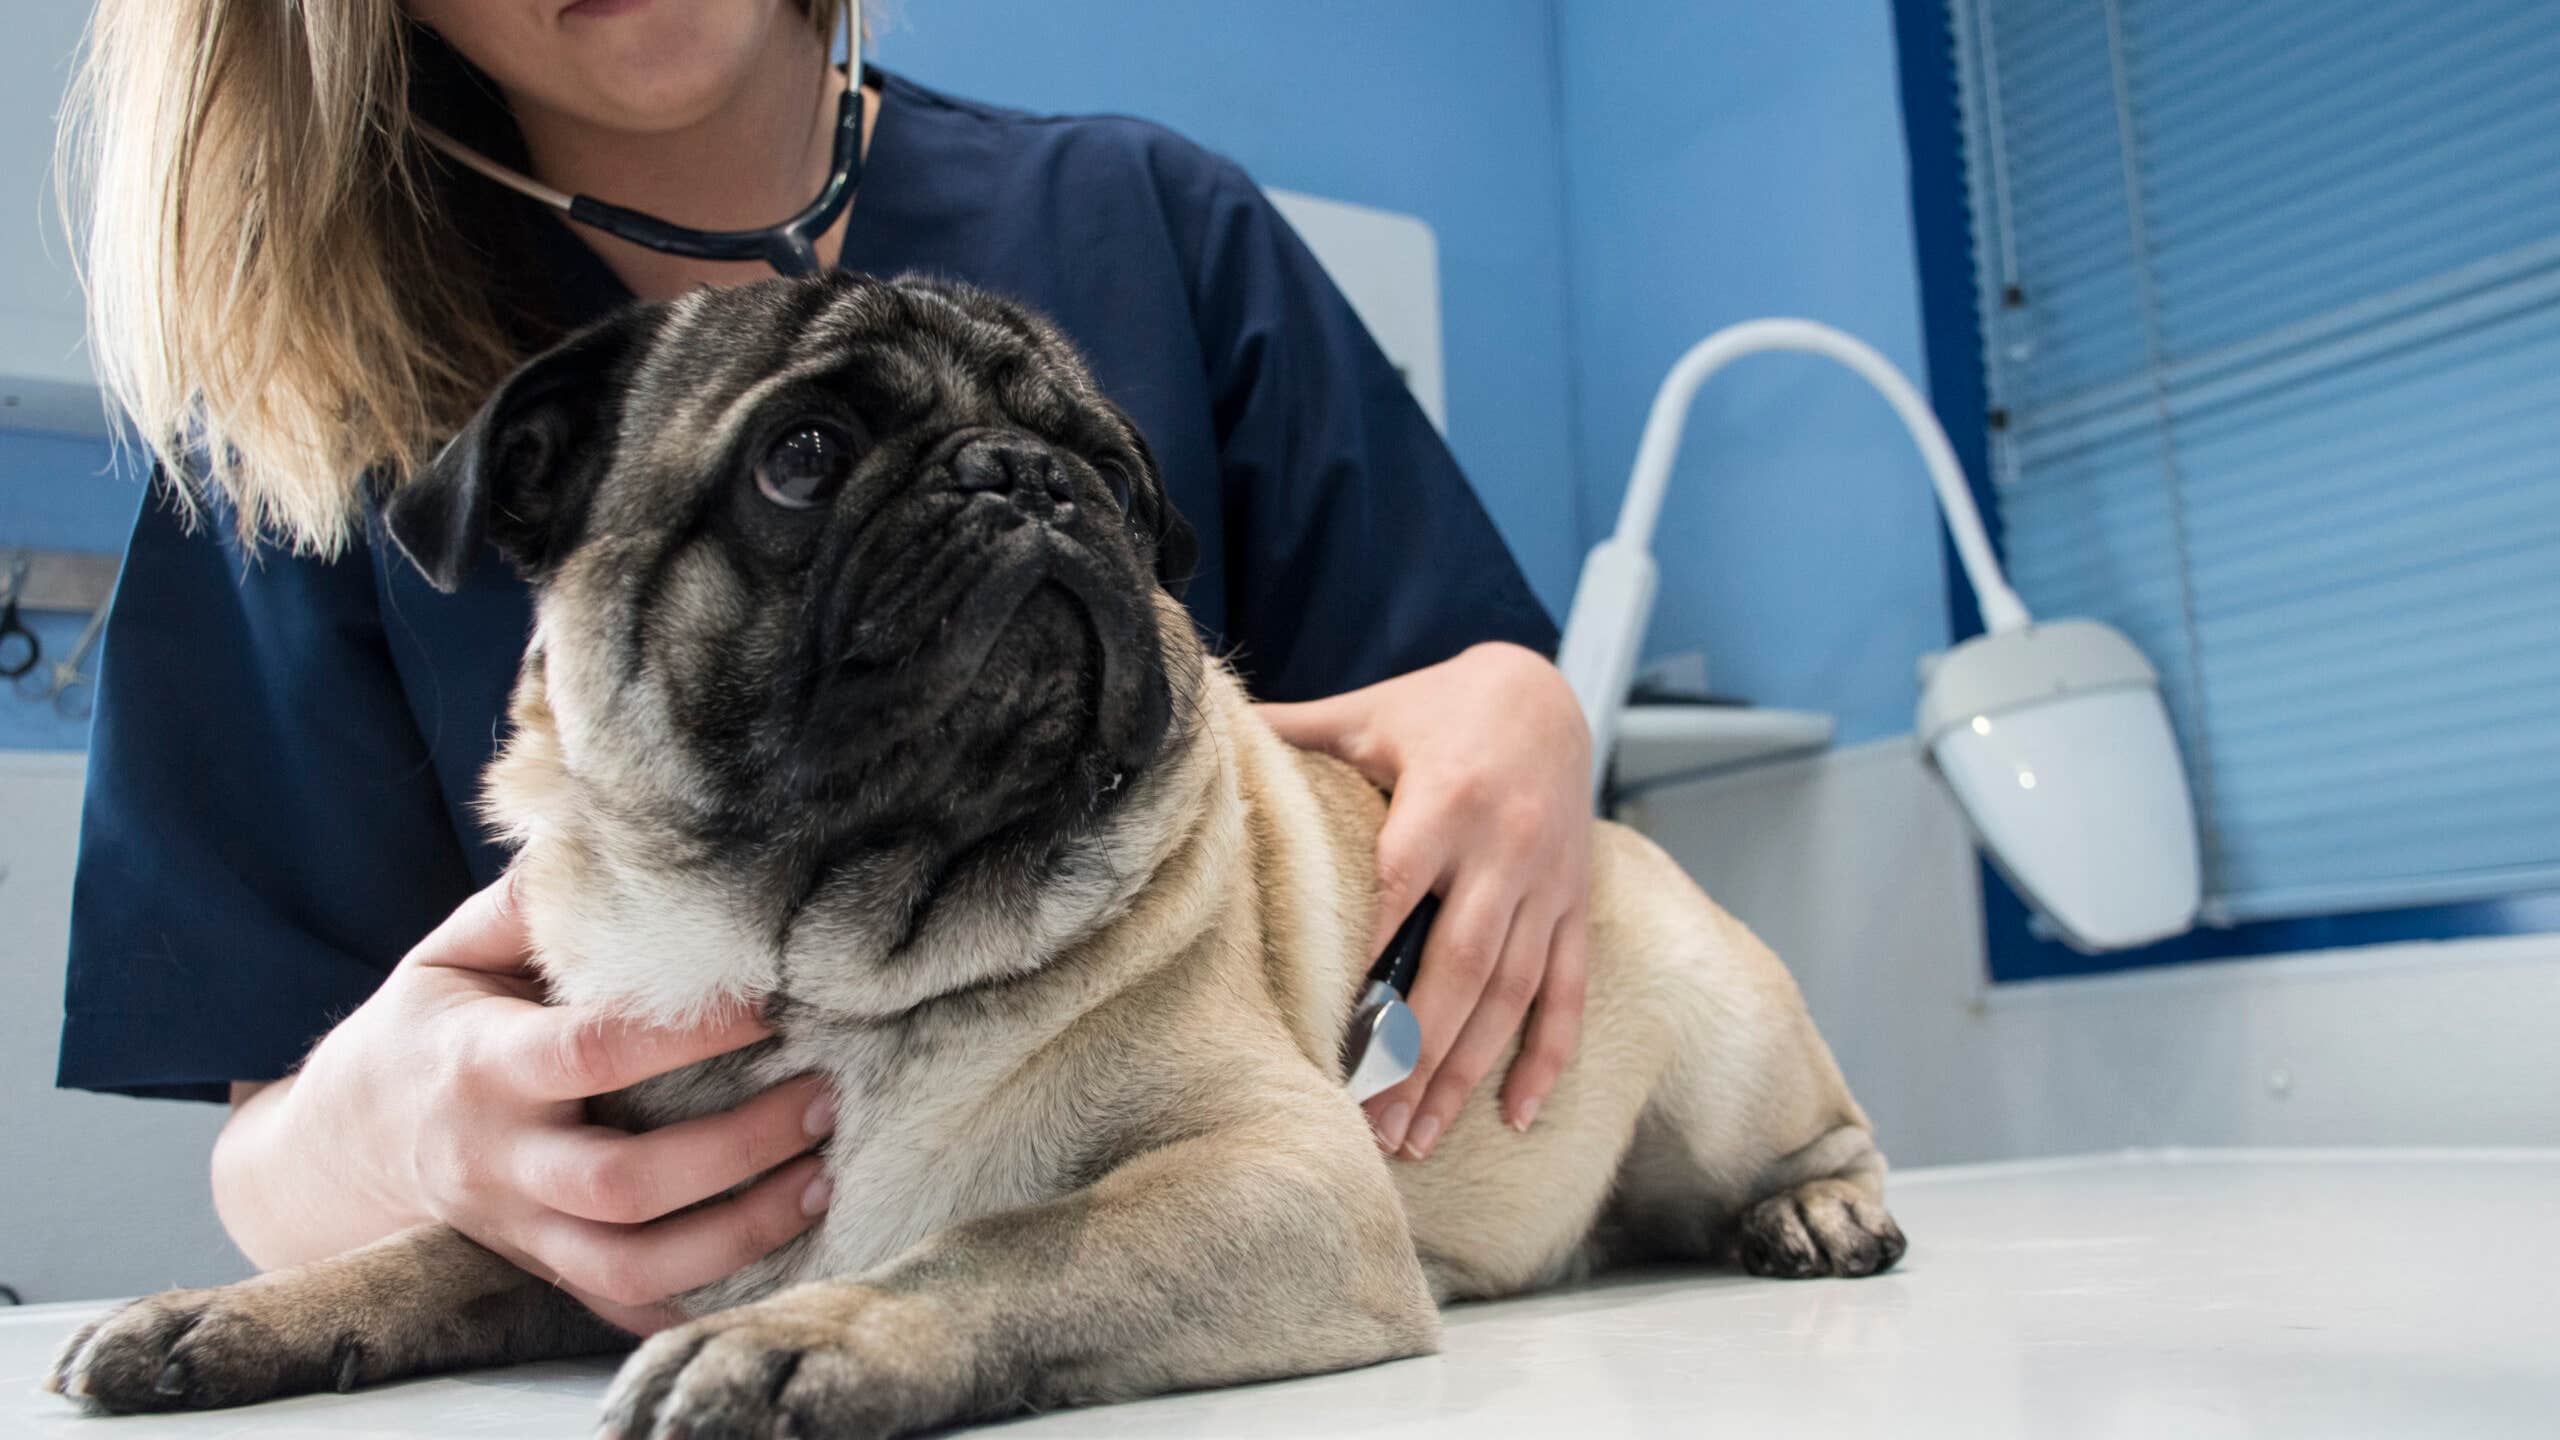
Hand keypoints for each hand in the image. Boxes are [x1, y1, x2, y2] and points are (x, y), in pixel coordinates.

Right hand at [219, 874, 833, 1334]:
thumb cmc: (424, 1030)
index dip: (687, 1032)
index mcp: (481, 1067)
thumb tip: (593, 833)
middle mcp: (503, 1162)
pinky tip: (778, 1253)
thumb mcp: (449, 955)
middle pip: (624, 1183)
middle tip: (824, 1097)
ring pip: (632, 1264)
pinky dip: (703, 1296)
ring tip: (823, 1180)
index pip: (594, 1052)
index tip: (772, 1001)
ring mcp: (523, 1231)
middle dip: (737, 1148)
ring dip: (739, 1233)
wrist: (344, 1148)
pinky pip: (626, 1307)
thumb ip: (525, 904)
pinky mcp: (545, 1273)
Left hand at [1261, 642, 1591, 1159]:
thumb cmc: (1438, 706)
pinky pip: (1568, 991)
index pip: (1398, 891)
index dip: (1363, 961)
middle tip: (1373, 1126)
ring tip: (1419, 1138)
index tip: (1323, 1032)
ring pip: (1512, 993)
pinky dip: (1547, 1058)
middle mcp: (1505, 848)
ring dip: (1466, 1073)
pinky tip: (1518, 1118)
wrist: (1547, 689)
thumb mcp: (1368, 712)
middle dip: (1416, 1052)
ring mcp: (1548, 883)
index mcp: (1446, 799)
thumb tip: (1205, 736)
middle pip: (1461, 967)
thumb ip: (1296, 732)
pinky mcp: (1576, 904)